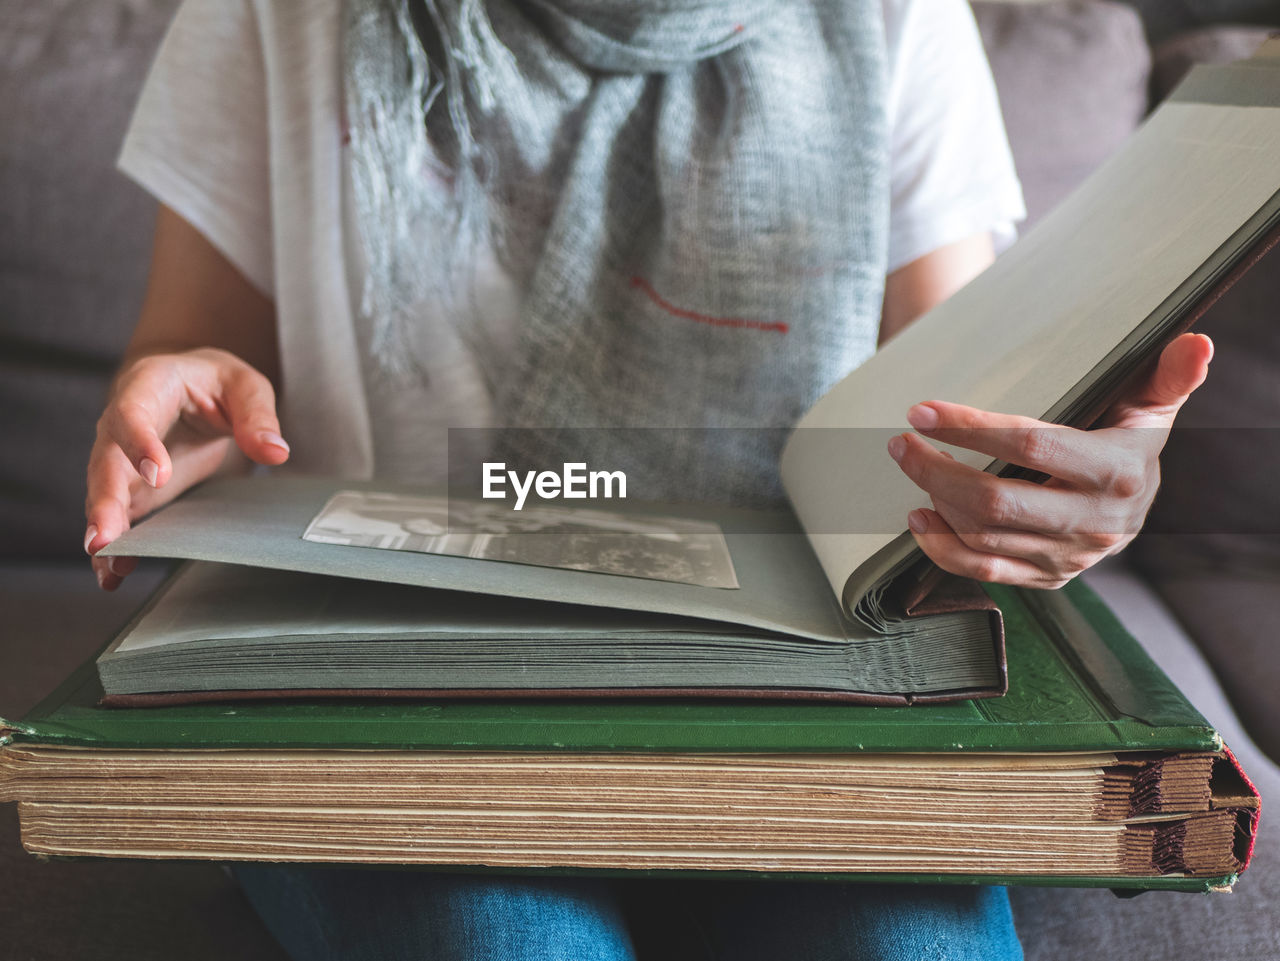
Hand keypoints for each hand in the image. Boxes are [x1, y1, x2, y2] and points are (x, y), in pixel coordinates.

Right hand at [85, 347, 288, 589]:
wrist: (194, 387)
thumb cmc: (218, 383)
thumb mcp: (245, 386)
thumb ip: (257, 415)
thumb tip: (275, 452)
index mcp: (149, 386)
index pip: (134, 413)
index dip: (140, 443)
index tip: (158, 475)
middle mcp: (121, 424)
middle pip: (106, 462)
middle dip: (105, 502)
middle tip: (104, 538)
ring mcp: (122, 460)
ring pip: (104, 496)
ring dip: (103, 531)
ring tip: (107, 565)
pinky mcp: (132, 489)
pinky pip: (117, 517)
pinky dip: (114, 545)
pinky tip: (113, 574)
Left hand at [887, 332, 1213, 588]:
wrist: (1135, 500)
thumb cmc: (1130, 437)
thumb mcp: (1152, 403)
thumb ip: (1169, 375)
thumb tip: (1198, 342)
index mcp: (1117, 472)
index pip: (1031, 446)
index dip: (972, 428)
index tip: (923, 411)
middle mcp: (1095, 521)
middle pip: (996, 502)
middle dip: (936, 469)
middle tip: (901, 442)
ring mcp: (1070, 556)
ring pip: (984, 536)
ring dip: (936, 500)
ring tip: (910, 465)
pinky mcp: (1048, 578)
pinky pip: (986, 574)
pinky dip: (944, 549)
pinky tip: (919, 520)